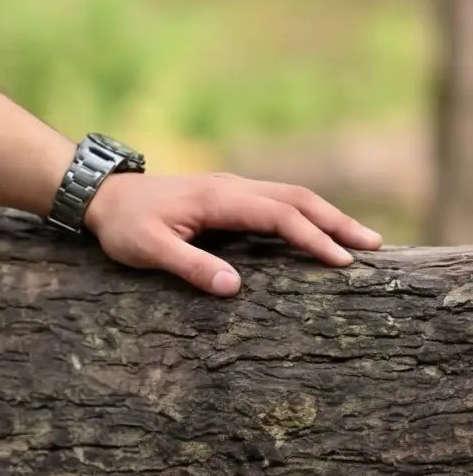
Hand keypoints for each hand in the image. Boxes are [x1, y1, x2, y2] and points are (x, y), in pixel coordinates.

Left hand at [82, 171, 381, 297]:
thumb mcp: (148, 249)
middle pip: (297, 199)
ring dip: (326, 215)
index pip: (279, 216)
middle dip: (337, 221)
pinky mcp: (229, 196)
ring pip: (291, 196)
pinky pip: (277, 201)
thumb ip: (190, 266)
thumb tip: (235, 287)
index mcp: (219, 200)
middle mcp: (233, 188)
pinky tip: (318, 231)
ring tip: (359, 239)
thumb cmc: (123, 225)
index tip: (341, 261)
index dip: (312, 238)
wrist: (103, 196)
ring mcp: (232, 189)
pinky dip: (306, 213)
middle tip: (373, 246)